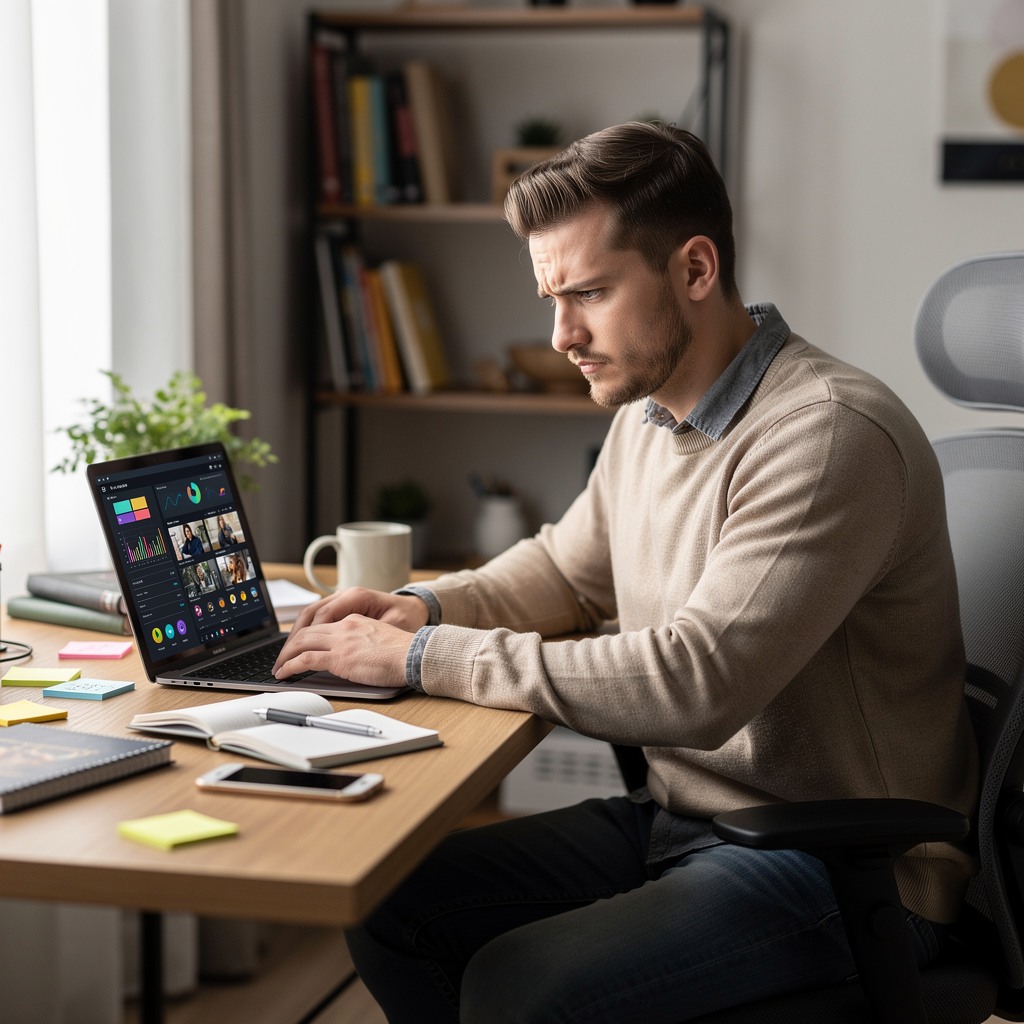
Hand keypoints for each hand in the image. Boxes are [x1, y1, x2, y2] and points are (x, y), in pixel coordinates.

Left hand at [273, 587, 428, 684]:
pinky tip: (284, 674)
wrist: (413, 654)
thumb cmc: (404, 652)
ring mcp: (340, 641)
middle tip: (282, 657)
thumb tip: (355, 656)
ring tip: (278, 668)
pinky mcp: (338, 657)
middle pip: (307, 631)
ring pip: (301, 642)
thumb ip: (363, 643)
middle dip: (290, 645)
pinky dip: (290, 666)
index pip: (322, 624)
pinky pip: (305, 660)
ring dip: (285, 656)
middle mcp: (344, 626)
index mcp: (355, 620)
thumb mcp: (380, 639)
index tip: (298, 646)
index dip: (305, 636)